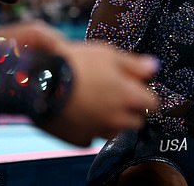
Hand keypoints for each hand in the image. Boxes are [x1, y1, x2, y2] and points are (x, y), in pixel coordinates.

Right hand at [0, 21, 159, 145]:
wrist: (38, 81)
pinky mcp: (78, 139)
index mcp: (129, 97)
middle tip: (115, 94)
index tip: (136, 87)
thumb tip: (154, 67)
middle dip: (130, 109)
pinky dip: (88, 127)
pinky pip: (91, 136)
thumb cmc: (76, 63)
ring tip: (95, 102)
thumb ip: (135, 64)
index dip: (145, 94)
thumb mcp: (109, 55)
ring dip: (110, 119)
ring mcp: (98, 131)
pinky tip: (79, 112)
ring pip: (114, 130)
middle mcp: (117, 118)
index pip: (153, 103)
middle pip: (136, 120)